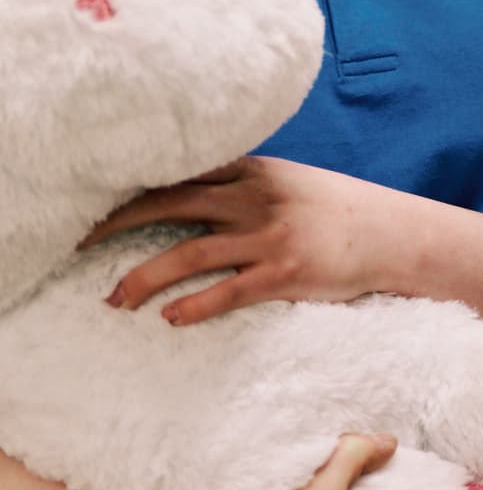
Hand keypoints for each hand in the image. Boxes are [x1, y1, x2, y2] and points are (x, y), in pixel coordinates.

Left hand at [85, 155, 410, 324]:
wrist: (397, 234)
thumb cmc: (343, 212)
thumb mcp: (295, 184)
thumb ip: (250, 185)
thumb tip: (199, 192)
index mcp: (257, 172)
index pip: (184, 171)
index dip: (136, 184)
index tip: (98, 199)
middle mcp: (258, 199)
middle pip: (171, 204)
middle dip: (117, 223)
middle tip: (78, 243)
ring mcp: (271, 236)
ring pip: (190, 254)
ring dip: (144, 278)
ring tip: (115, 299)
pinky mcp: (286, 272)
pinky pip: (227, 292)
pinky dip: (194, 306)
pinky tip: (172, 319)